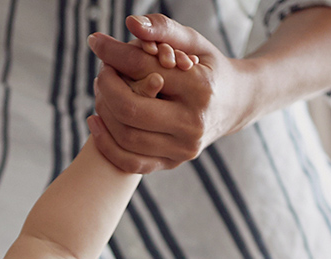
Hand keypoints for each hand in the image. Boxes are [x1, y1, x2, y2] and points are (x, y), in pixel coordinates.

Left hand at [87, 14, 241, 173]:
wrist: (235, 104)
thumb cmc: (209, 68)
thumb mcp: (194, 42)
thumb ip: (164, 29)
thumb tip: (130, 24)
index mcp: (200, 89)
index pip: (144, 70)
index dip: (114, 55)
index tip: (97, 43)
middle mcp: (193, 124)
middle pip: (130, 109)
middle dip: (107, 87)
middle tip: (102, 72)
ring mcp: (183, 148)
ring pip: (126, 137)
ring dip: (103, 112)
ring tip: (101, 92)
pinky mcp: (173, 162)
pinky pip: (130, 162)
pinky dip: (106, 143)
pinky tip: (95, 121)